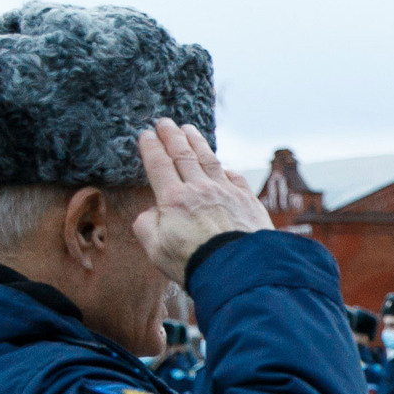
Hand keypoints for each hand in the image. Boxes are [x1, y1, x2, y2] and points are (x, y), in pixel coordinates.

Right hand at [133, 119, 273, 285]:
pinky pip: (235, 177)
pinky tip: (223, 166)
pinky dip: (226, 169)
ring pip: (209, 160)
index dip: (151, 147)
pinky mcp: (248, 201)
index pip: (159, 165)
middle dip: (171, 136)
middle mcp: (200, 189)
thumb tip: (152, 212)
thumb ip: (146, 226)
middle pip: (183, 155)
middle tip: (164, 122)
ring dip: (197, 142)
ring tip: (189, 129)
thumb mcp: (156, 250)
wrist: (240, 271)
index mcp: (174, 200)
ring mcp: (226, 192)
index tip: (145, 134)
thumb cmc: (195, 264)